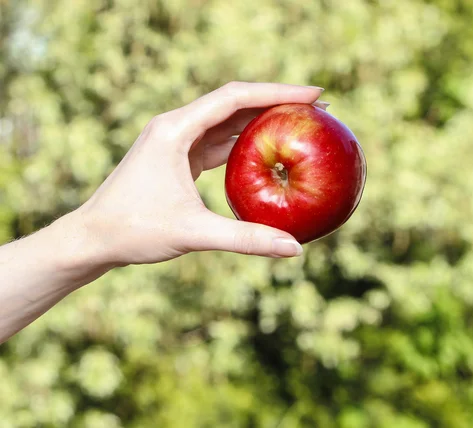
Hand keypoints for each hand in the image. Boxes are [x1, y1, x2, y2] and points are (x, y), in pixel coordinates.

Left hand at [75, 82, 324, 265]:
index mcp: (174, 130)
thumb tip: (294, 249)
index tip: (314, 96)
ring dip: (261, 119)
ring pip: (226, 120)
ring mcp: (175, 140)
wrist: (91, 238)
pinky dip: (244, 141)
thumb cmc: (133, 231)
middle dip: (275, 101)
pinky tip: (267, 148)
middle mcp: (174, 126)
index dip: (276, 92)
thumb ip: (246, 239)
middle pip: (233, 102)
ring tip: (298, 122)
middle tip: (316, 107)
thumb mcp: (193, 233)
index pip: (234, 98)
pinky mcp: (177, 156)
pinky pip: (217, 140)